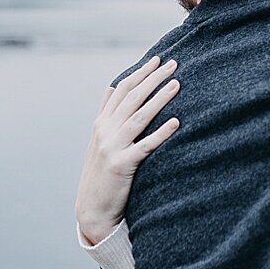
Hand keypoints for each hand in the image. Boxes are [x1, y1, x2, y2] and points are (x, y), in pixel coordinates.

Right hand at [75, 56, 180, 244]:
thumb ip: (106, 113)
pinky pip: (145, 146)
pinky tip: (176, 123)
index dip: (140, 73)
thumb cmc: (101, 173)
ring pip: (139, 117)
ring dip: (159, 99)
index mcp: (101, 123)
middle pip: (132, 98)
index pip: (122, 89)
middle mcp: (105, 131)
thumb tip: (111, 87)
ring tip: (177, 84)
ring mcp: (112, 147)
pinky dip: (160, 133)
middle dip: (153, 78)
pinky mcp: (121, 165)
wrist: (92, 209)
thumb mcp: (98, 140)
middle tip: (173, 63)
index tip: (157, 59)